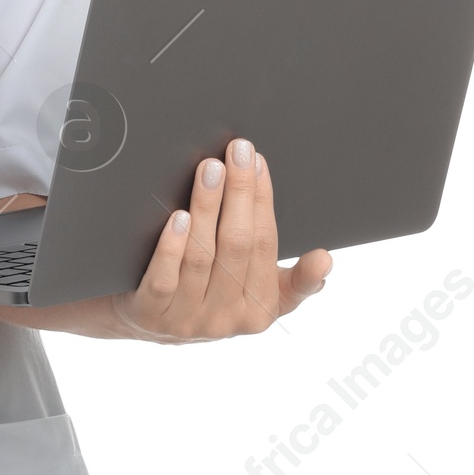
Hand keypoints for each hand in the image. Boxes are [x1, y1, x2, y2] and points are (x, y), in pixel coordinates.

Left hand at [107, 138, 331, 343]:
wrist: (147, 322)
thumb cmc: (209, 296)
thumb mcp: (257, 296)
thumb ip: (294, 282)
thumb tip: (326, 260)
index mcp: (259, 310)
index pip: (265, 244)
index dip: (262, 201)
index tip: (258, 162)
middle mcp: (226, 318)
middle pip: (236, 245)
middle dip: (239, 193)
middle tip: (236, 152)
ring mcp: (187, 319)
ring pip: (201, 256)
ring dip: (207, 207)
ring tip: (209, 170)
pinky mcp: (151, 314)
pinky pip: (165, 278)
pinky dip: (172, 246)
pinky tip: (178, 217)